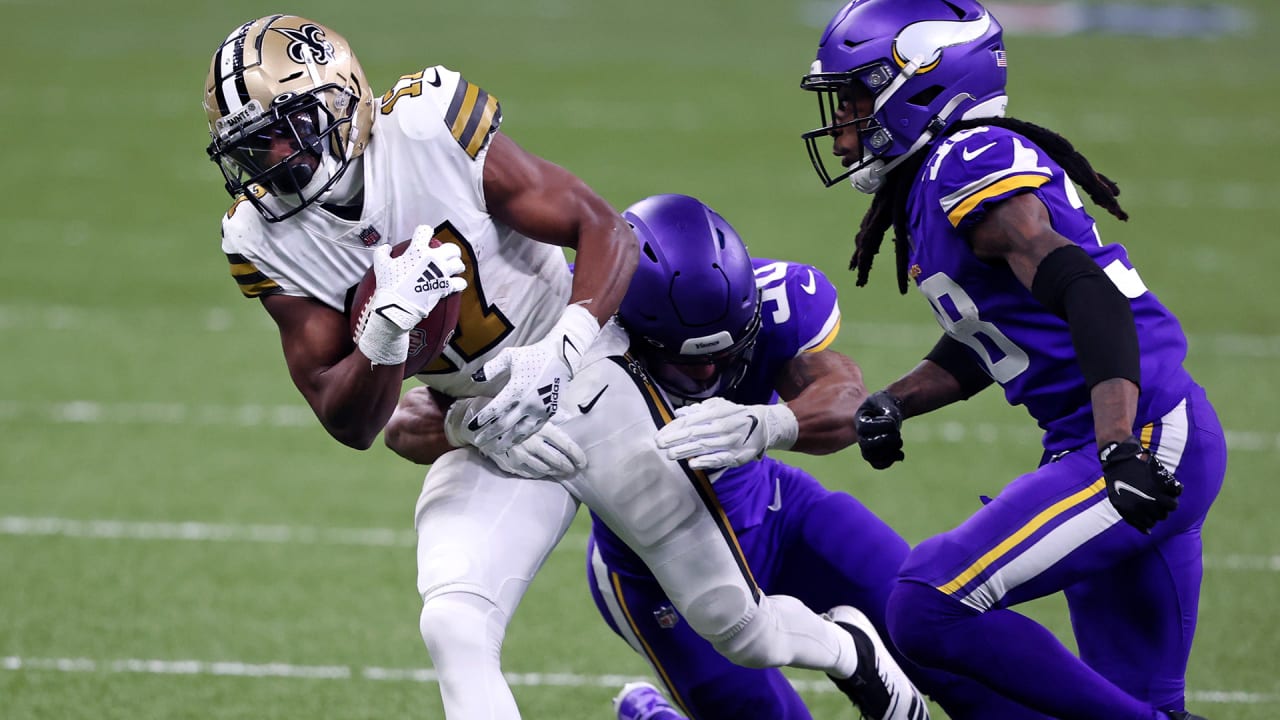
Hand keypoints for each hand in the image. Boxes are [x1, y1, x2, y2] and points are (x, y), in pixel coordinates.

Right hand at [357, 227, 466, 365]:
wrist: (397, 306)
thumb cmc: (389, 286)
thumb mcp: (381, 265)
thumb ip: (382, 253)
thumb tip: (386, 248)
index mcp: (417, 250)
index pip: (425, 231)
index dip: (424, 232)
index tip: (424, 236)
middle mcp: (433, 259)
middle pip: (451, 248)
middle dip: (449, 251)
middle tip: (445, 255)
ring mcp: (441, 273)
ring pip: (459, 264)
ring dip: (456, 266)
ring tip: (451, 269)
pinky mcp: (446, 287)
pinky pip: (460, 282)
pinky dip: (459, 283)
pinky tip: (454, 284)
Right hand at [444, 396, 585, 477]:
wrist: (483, 421)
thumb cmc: (513, 411)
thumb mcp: (534, 408)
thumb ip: (553, 414)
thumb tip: (573, 416)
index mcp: (540, 426)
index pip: (565, 444)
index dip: (576, 456)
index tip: (584, 462)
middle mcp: (531, 441)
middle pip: (557, 460)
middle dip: (568, 467)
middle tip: (574, 470)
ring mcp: (520, 454)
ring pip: (544, 469)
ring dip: (555, 472)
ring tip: (562, 472)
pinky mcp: (510, 463)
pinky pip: (529, 473)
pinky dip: (539, 473)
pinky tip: (544, 472)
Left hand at [468, 304, 599, 451]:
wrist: (561, 358)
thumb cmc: (533, 355)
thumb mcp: (509, 356)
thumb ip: (491, 368)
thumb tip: (475, 378)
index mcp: (516, 389)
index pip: (495, 410)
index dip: (482, 420)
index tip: (471, 427)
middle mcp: (527, 403)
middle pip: (505, 425)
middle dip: (489, 434)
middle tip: (478, 441)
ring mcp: (539, 411)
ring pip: (519, 432)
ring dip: (505, 442)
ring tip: (494, 449)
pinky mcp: (548, 414)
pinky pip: (532, 430)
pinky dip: (521, 438)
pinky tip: (513, 442)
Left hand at [655, 397, 797, 470]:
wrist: (764, 426)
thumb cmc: (736, 415)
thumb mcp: (720, 406)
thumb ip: (700, 409)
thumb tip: (681, 412)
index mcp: (716, 413)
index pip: (690, 421)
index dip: (673, 428)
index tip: (659, 434)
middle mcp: (722, 426)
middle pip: (695, 433)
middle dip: (675, 439)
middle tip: (659, 444)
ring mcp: (730, 442)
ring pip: (704, 447)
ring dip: (686, 451)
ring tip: (670, 455)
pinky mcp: (736, 457)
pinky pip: (719, 460)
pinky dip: (706, 462)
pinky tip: (692, 464)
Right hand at [854, 391, 903, 469]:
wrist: (888, 410)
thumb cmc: (885, 404)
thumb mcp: (885, 400)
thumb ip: (888, 409)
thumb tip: (893, 422)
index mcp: (860, 419)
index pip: (864, 428)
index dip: (880, 426)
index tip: (892, 422)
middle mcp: (861, 435)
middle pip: (866, 446)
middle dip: (885, 441)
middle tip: (897, 433)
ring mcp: (867, 446)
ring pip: (872, 457)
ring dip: (889, 452)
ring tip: (899, 442)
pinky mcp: (875, 454)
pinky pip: (878, 464)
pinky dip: (890, 461)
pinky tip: (900, 454)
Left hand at [1099, 436, 1180, 532]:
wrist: (1119, 459)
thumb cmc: (1118, 481)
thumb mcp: (1118, 502)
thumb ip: (1132, 518)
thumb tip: (1148, 532)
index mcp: (1133, 510)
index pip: (1150, 523)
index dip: (1151, 518)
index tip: (1149, 511)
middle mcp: (1145, 503)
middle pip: (1163, 516)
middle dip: (1161, 510)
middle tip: (1157, 502)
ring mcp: (1155, 492)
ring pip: (1173, 506)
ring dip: (1170, 502)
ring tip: (1166, 496)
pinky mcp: (1161, 480)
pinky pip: (1177, 490)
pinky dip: (1176, 488)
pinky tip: (1170, 485)